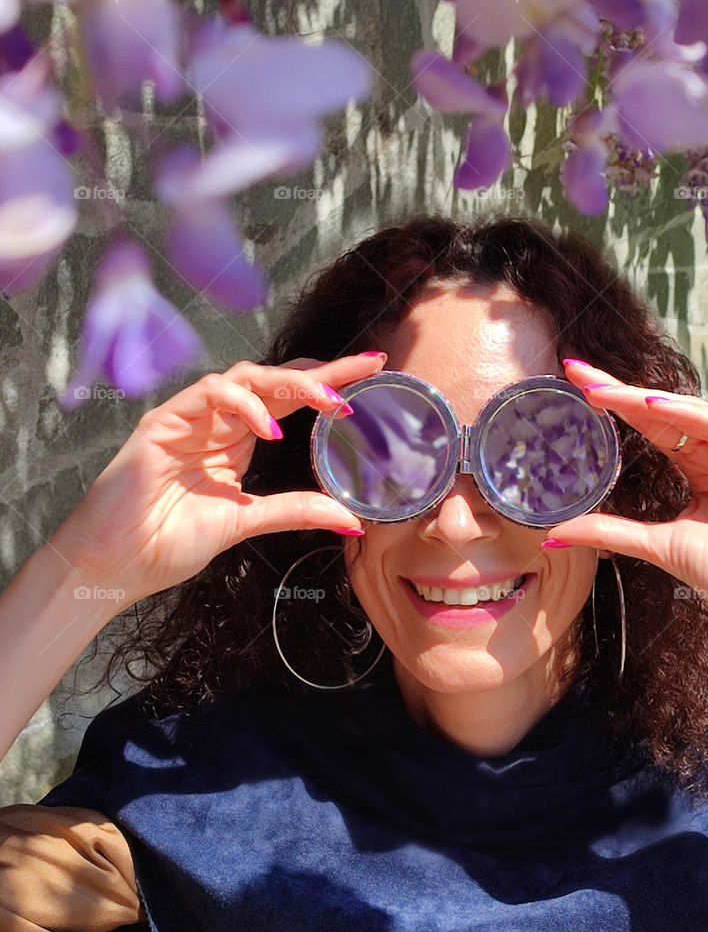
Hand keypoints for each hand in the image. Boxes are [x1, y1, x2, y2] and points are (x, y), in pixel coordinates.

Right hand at [50, 354, 385, 605]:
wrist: (111, 565)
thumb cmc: (167, 542)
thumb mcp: (245, 522)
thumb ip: (294, 510)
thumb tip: (351, 520)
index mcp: (239, 438)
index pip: (291, 399)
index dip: (330, 384)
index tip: (373, 374)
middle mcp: (219, 420)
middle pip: (278, 379)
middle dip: (325, 370)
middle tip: (369, 365)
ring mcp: (191, 417)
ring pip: (247, 376)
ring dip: (292, 382)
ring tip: (330, 400)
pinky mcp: (163, 422)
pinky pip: (208, 393)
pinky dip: (243, 404)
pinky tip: (270, 429)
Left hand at [550, 359, 707, 651]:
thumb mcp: (659, 544)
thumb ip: (610, 532)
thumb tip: (554, 535)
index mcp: (700, 466)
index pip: (650, 427)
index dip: (614, 406)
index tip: (575, 386)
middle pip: (665, 413)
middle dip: (620, 392)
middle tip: (578, 373)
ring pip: (692, 415)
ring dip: (646, 402)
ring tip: (605, 392)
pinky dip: (695, 416)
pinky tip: (659, 408)